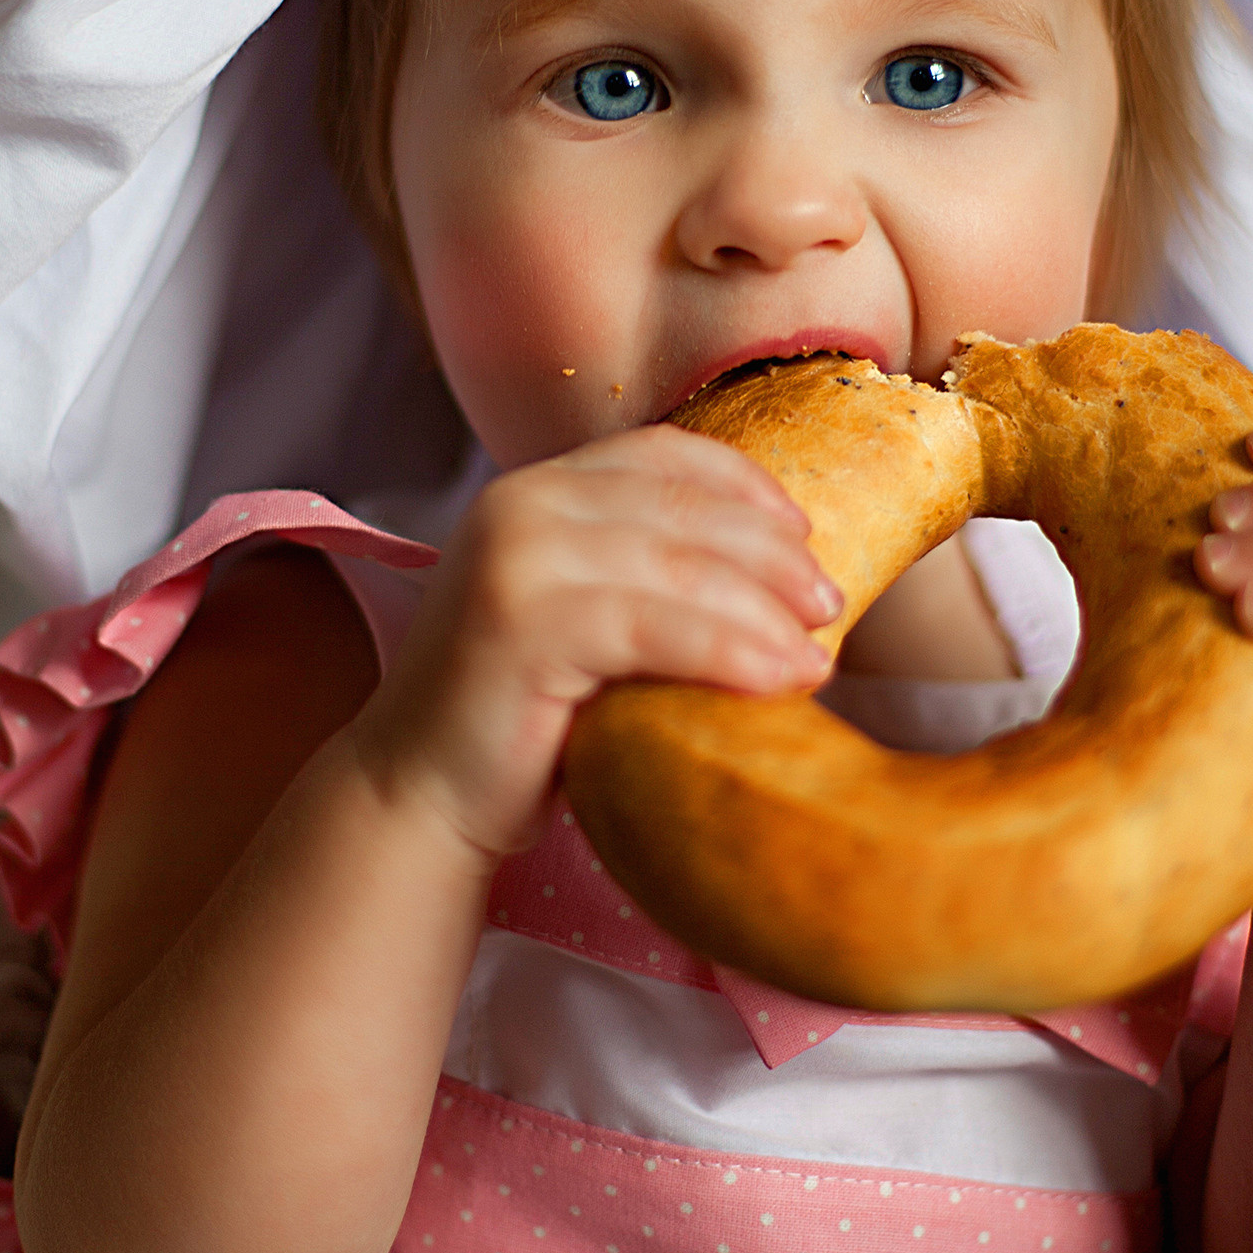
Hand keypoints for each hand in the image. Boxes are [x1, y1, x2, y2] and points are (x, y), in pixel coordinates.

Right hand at [353, 426, 837, 862]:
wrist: (421, 797)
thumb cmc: (520, 722)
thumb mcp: (588, 620)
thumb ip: (649, 577)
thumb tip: (786, 575)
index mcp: (535, 490)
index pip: (662, 454)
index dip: (746, 486)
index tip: (807, 535)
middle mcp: (519, 503)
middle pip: (682, 505)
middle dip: (771, 553)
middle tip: (830, 602)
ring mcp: (515, 557)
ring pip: (680, 565)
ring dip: (765, 609)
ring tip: (818, 656)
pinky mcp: (522, 621)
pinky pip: (657, 626)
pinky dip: (732, 650)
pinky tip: (781, 680)